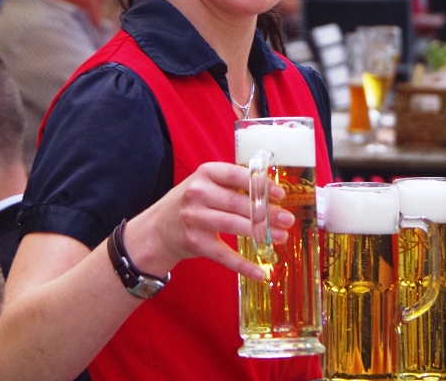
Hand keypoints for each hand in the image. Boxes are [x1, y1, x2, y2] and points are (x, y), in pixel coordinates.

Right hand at [138, 162, 294, 281]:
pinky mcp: (196, 243)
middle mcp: (198, 194)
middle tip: (287, 219)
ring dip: (260, 233)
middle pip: (238, 202)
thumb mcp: (207, 183)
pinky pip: (224, 255)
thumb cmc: (192, 203)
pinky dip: (243, 265)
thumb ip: (234, 185)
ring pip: (233, 226)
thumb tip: (273, 195)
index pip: (237, 175)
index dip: (261, 185)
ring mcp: (195, 219)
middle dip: (266, 213)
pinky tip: (260, 272)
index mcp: (206, 173)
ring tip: (281, 237)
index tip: (280, 195)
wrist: (158, 228)